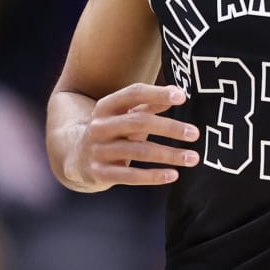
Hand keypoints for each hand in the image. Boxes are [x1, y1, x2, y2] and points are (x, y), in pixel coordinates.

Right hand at [66, 83, 200, 190]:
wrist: (75, 156)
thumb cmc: (112, 131)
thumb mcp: (125, 115)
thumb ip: (150, 105)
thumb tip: (178, 94)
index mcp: (106, 106)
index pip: (133, 94)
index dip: (157, 93)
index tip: (182, 96)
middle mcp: (99, 126)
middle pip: (138, 122)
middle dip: (169, 128)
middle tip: (194, 133)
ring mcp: (98, 150)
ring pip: (138, 151)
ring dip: (168, 154)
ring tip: (192, 158)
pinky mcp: (100, 172)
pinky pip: (130, 175)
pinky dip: (153, 176)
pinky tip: (173, 175)